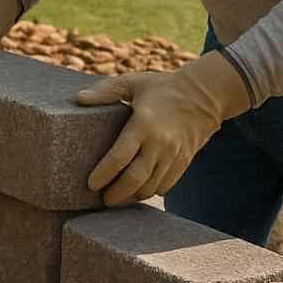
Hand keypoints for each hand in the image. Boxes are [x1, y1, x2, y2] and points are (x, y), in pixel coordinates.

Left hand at [75, 51, 251, 205]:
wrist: (204, 95)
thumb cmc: (163, 87)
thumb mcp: (133, 82)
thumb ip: (106, 91)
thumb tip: (79, 99)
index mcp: (143, 124)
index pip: (119, 156)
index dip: (103, 174)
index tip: (91, 184)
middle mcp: (159, 143)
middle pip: (135, 179)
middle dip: (116, 194)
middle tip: (103, 199)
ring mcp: (174, 155)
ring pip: (150, 186)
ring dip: (132, 196)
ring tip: (117, 197)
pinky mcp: (184, 161)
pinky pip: (165, 185)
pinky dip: (150, 191)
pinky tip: (138, 190)